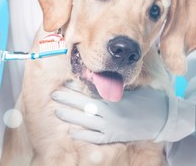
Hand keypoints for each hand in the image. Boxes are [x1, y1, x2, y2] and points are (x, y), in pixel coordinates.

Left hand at [51, 84, 168, 143]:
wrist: (163, 120)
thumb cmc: (147, 100)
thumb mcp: (132, 89)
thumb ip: (114, 87)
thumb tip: (97, 79)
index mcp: (114, 101)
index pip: (90, 93)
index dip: (76, 89)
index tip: (65, 84)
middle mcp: (110, 115)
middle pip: (84, 106)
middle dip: (68, 100)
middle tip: (54, 95)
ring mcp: (111, 128)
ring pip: (86, 122)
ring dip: (71, 117)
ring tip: (58, 111)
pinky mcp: (114, 138)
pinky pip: (95, 138)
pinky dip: (83, 136)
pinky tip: (72, 132)